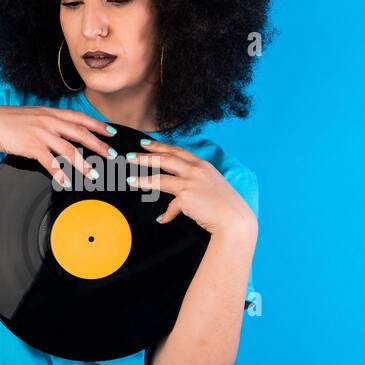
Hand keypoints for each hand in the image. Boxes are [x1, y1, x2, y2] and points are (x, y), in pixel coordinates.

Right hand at [0, 105, 115, 184]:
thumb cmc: (9, 122)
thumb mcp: (32, 116)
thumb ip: (49, 122)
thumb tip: (63, 130)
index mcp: (50, 113)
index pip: (80, 118)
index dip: (98, 125)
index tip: (111, 132)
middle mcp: (48, 121)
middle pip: (80, 133)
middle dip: (98, 145)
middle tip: (112, 154)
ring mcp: (40, 133)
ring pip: (68, 149)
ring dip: (83, 163)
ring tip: (94, 174)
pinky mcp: (31, 146)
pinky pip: (49, 162)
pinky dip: (59, 173)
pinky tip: (66, 182)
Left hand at [125, 140, 256, 236]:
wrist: (235, 219)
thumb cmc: (226, 205)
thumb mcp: (213, 186)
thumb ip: (197, 183)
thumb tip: (182, 193)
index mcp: (203, 165)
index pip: (177, 151)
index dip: (160, 146)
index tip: (146, 144)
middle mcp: (196, 170)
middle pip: (165, 159)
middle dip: (145, 157)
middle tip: (130, 156)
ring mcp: (190, 183)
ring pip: (160, 177)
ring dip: (143, 178)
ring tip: (129, 180)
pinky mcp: (186, 197)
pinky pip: (171, 207)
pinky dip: (166, 215)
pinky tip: (162, 220)